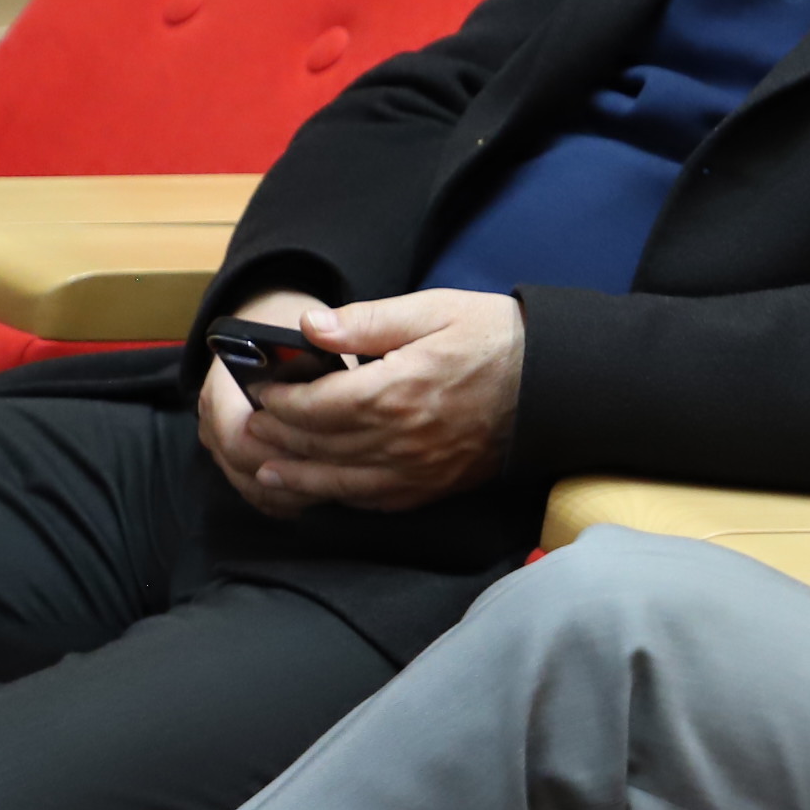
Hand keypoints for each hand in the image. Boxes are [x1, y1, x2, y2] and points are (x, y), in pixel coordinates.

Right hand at [194, 286, 335, 515]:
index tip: (321, 455)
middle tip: (335, 479)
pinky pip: (251, 485)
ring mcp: (218, 436)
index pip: (236, 435)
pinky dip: (281, 494)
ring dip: (286, 491)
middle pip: (240, 466)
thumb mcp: (307, 332)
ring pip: (246, 482)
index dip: (278, 452)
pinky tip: (314, 492)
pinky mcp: (232, 450)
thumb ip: (322, 357)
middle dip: (287, 478)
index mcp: (223, 385)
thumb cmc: (290, 326)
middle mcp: (212, 415)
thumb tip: (343, 379)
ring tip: (330, 487)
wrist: (264, 320)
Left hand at [215, 290, 524, 512]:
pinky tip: (322, 488)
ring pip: (337, 481)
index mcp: (396, 390)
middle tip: (252, 425)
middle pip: (317, 444)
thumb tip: (309, 329)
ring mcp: (417, 469)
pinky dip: (338, 495)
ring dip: (295, 476)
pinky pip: (372, 499)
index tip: (262, 388)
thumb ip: (366, 321)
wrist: (556, 381)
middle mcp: (400, 438)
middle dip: (277, 435)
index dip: (279, 398)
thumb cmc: (497, 337)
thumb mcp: (433, 310)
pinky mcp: (433, 486)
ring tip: (266, 469)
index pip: (313, 404)